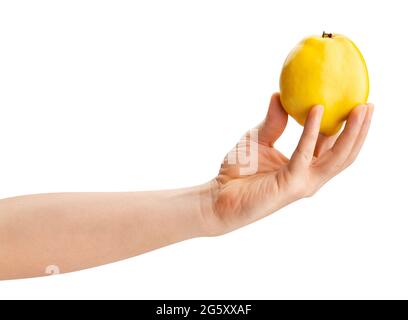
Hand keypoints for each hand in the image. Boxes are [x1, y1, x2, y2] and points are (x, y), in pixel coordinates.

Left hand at [205, 93, 373, 234]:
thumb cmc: (238, 171)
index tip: (356, 103)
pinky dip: (313, 131)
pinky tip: (317, 109)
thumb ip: (273, 121)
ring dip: (351, 132)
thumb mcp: (258, 139)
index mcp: (304, 165)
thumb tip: (279, 95)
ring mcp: (303, 183)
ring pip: (337, 158)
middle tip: (369, 105)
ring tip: (360, 108)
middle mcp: (309, 176)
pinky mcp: (290, 185)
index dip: (346, 127)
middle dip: (360, 130)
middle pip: (344, 154)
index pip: (332, 146)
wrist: (219, 196)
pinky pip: (305, 154)